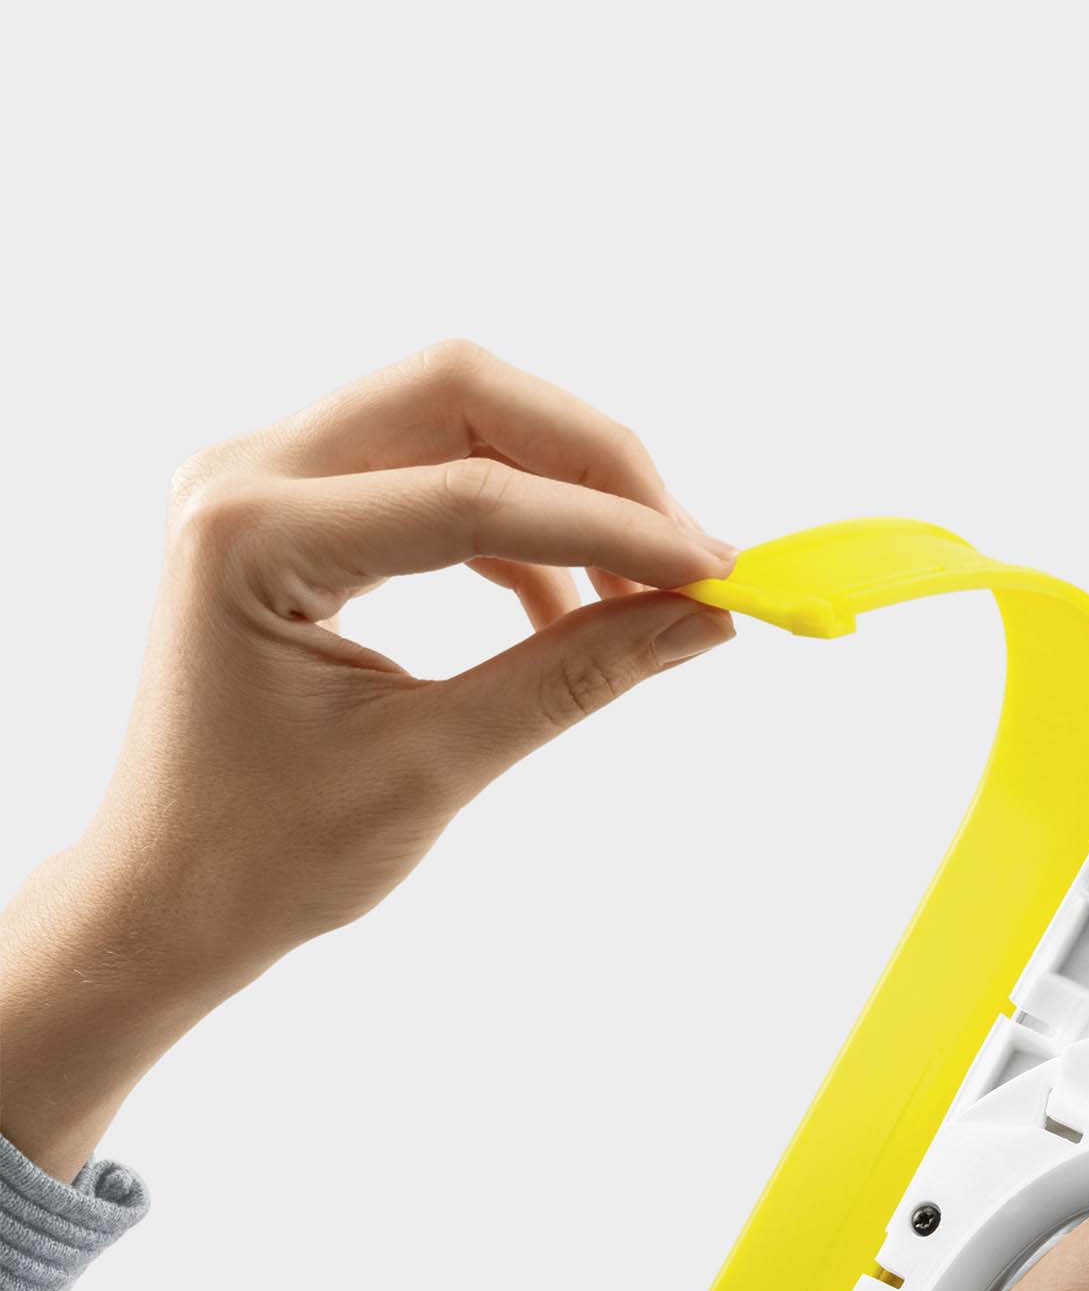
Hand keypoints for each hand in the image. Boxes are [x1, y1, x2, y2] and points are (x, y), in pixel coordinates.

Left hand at [0, 342, 736, 1179]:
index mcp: (252, 537)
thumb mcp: (436, 763)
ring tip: (638, 588)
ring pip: (456, 415)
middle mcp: (248, 475)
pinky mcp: (298, 508)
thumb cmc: (267, 853)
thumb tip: (702, 618)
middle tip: (685, 554)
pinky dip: (518, 524)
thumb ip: (576, 673)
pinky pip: (434, 469)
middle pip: (463, 395)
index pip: (474, 494)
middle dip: (594, 465)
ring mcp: (266, 480)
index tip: (716, 571)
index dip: (615, 525)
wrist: (169, 896)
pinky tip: (564, 602)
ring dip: (563, 488)